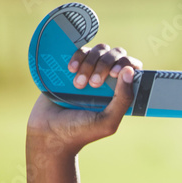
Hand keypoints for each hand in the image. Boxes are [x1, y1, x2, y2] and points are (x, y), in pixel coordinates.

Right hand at [26, 45, 142, 155]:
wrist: (48, 132)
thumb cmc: (81, 131)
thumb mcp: (108, 121)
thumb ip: (123, 99)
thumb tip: (130, 71)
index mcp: (121, 91)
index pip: (133, 67)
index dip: (127, 64)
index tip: (114, 74)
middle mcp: (108, 79)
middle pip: (116, 54)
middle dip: (105, 64)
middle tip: (94, 84)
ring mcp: (91, 71)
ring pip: (99, 50)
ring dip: (90, 64)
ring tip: (78, 85)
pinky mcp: (73, 67)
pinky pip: (80, 51)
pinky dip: (77, 56)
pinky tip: (71, 70)